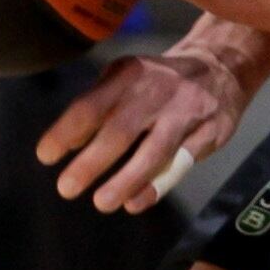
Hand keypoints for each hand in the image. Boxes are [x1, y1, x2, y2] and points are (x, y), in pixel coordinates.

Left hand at [37, 44, 246, 211]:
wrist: (222, 66)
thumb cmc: (159, 81)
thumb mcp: (127, 77)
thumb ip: (98, 106)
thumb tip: (67, 144)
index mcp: (129, 74)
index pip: (91, 105)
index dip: (66, 132)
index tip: (46, 156)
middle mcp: (156, 91)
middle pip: (120, 131)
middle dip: (91, 162)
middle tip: (66, 188)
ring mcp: (185, 113)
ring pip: (153, 152)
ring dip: (125, 180)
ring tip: (101, 202)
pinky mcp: (209, 133)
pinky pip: (180, 164)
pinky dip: (157, 185)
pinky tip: (136, 202)